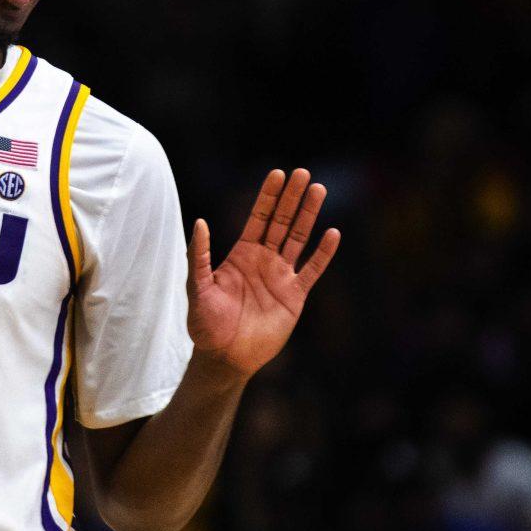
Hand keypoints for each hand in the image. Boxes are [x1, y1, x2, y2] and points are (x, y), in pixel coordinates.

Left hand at [187, 168, 342, 378]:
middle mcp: (264, 260)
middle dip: (292, 197)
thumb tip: (200, 222)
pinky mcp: (295, 297)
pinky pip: (312, 271)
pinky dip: (323, 254)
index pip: (258, 217)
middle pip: (282, 221)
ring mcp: (281, 277)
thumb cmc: (206, 325)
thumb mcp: (197, 288)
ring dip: (309, 216)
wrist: (224, 357)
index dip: (268, 196)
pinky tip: (332, 233)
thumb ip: (199, 256)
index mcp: (241, 254)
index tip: (278, 173)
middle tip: (304, 173)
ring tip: (320, 190)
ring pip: (299, 239)